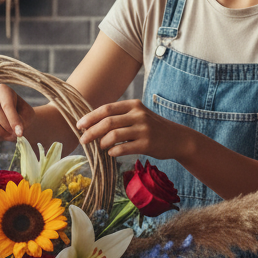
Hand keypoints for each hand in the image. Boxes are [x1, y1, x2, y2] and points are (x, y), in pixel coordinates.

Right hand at [0, 84, 33, 142]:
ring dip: (0, 133)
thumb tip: (17, 133)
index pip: (6, 105)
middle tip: (15, 135)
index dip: (13, 120)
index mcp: (2, 89)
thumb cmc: (21, 115)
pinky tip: (1, 137)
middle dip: (6, 126)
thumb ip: (21, 122)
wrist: (14, 119)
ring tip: (10, 136)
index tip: (20, 133)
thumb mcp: (26, 115)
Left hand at [76, 100, 194, 160]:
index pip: (106, 109)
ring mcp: (144, 129)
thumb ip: (119, 116)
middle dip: (91, 131)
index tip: (79, 125)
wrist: (177, 138)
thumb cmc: (152, 127)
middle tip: (82, 140)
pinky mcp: (147, 144)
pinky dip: (113, 151)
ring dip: (101, 142)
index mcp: (133, 105)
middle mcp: (138, 115)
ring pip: (114, 135)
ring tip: (98, 147)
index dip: (90, 117)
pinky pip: (124, 148)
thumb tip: (92, 124)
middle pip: (107, 122)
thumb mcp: (138, 115)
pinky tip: (111, 153)